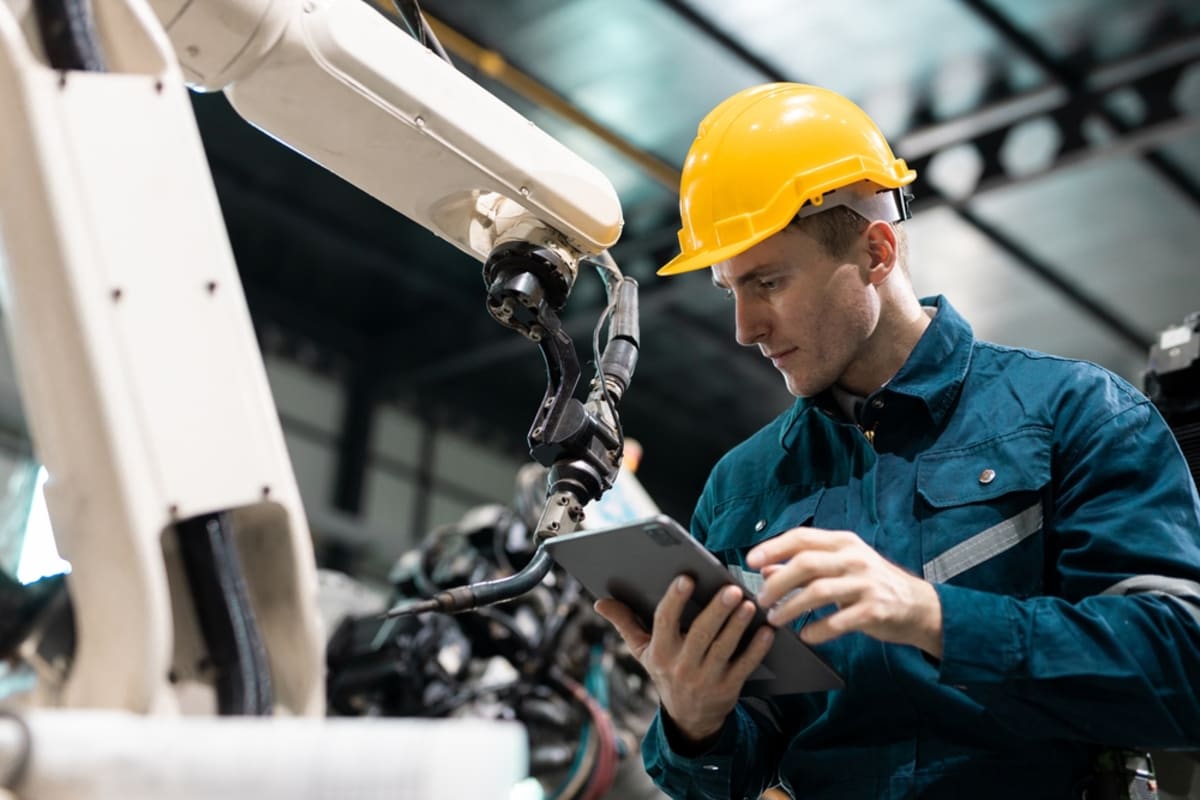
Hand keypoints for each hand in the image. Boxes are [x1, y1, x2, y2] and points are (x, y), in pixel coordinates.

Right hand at [594, 576, 774, 745]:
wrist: (689, 718)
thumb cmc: (665, 671)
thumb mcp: (642, 651)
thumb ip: (625, 623)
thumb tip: (600, 602)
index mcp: (659, 651)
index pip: (664, 622)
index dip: (674, 600)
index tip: (685, 577)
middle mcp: (681, 666)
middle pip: (700, 634)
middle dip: (716, 610)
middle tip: (731, 588)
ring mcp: (706, 679)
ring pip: (724, 648)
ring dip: (737, 625)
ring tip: (748, 602)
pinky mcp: (729, 688)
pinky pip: (745, 666)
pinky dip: (757, 648)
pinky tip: (766, 629)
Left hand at [747, 528, 942, 657]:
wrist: (918, 606)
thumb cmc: (871, 584)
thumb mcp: (840, 567)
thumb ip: (804, 566)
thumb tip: (765, 569)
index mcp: (843, 542)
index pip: (801, 538)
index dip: (773, 548)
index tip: (750, 561)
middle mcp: (854, 558)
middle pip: (805, 564)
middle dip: (777, 582)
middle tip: (761, 599)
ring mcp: (866, 583)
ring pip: (817, 592)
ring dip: (790, 607)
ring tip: (775, 619)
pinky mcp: (875, 610)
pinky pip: (839, 621)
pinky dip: (818, 630)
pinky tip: (805, 636)